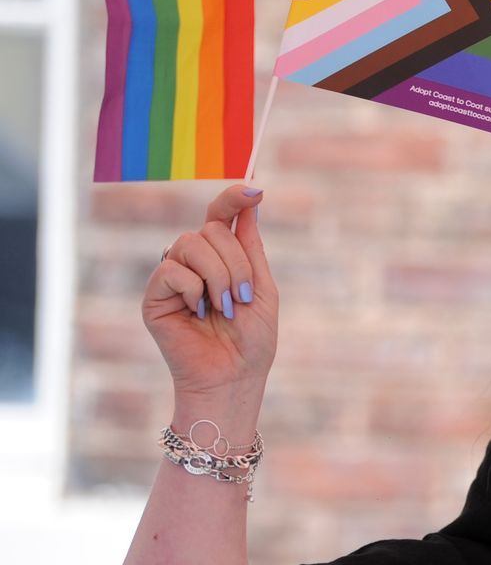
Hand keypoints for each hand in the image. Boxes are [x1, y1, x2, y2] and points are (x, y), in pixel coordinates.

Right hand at [145, 187, 276, 413]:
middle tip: (241, 299)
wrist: (233, 377)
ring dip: (219, 277)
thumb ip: (251, 246)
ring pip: (191, 244)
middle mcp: (194, 262)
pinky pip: (172, 269)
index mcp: (222, 258)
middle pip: (211, 230)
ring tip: (224, 309)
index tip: (254, 187)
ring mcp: (173, 277)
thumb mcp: (262, 288)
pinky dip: (194, 290)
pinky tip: (199, 313)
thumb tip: (252, 198)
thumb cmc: (251, 339)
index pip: (221, 216)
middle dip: (236, 264)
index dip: (233, 198)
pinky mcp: (155, 296)